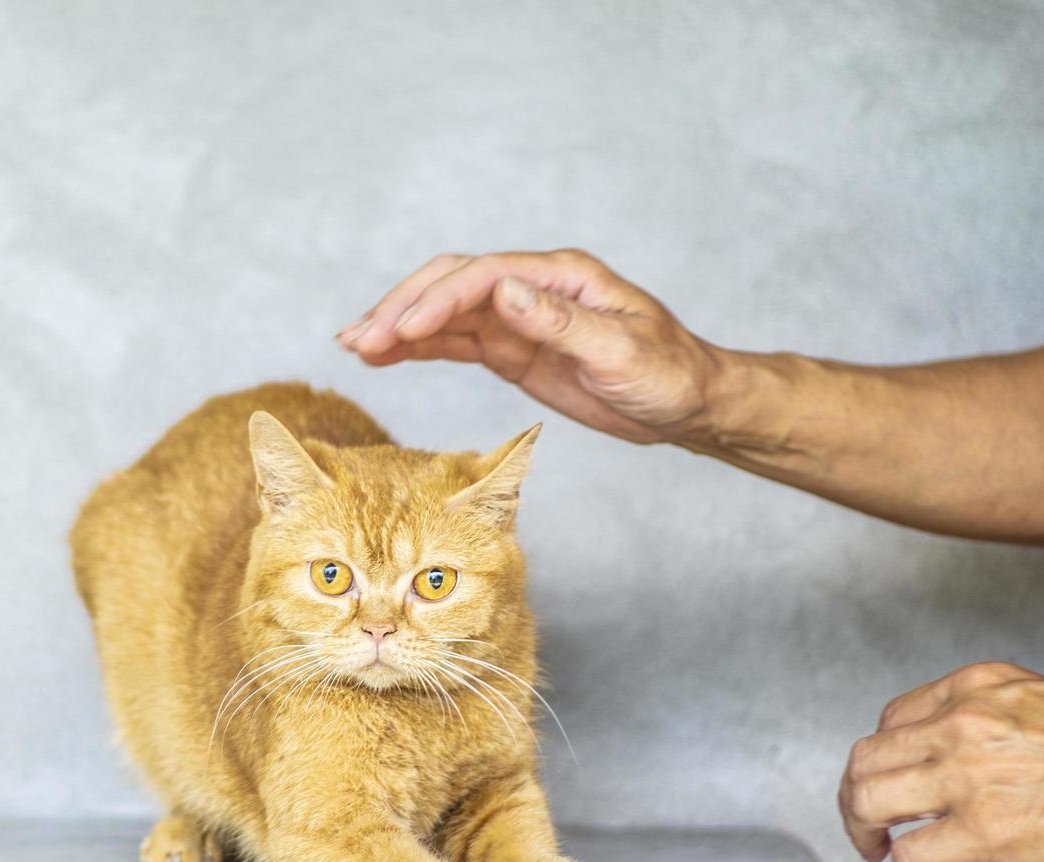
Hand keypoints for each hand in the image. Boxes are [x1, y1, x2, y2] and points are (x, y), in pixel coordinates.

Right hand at [336, 250, 730, 444]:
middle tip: (358, 339)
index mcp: (561, 276)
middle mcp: (532, 289)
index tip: (401, 333)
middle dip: (402, 308)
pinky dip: (416, 348)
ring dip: (398, 327)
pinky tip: (382, 357)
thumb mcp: (622, 352)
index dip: (438, 302)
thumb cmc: (669, 374)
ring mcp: (518, 318)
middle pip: (451, 284)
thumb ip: (561, 323)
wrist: (690, 403)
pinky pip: (454, 343)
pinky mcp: (512, 350)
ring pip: (444, 313)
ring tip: (353, 345)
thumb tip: (505, 290)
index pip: (483, 276)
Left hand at [838, 661, 1043, 861]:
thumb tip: (952, 742)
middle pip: (866, 757)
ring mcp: (968, 778)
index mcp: (973, 688)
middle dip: (854, 792)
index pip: (893, 718)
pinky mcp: (985, 831)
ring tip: (875, 847)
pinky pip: (911, 852)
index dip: (885, 754)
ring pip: (869, 798)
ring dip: (861, 829)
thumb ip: (987, 713)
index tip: (891, 776)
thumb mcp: (1038, 701)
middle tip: (864, 817)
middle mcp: (960, 726)